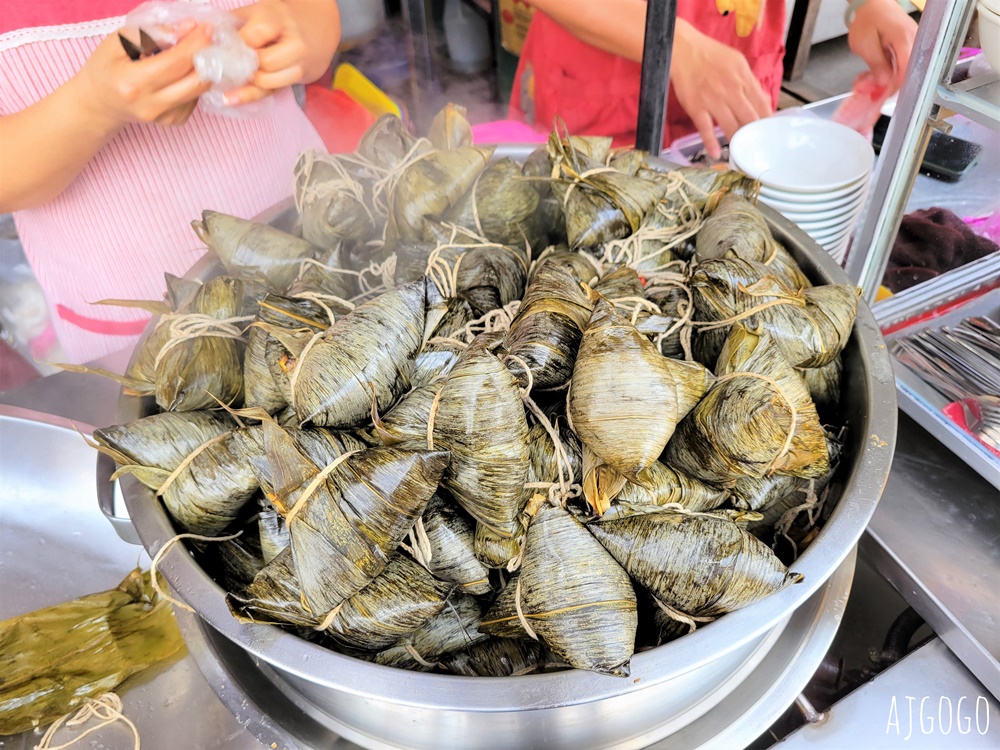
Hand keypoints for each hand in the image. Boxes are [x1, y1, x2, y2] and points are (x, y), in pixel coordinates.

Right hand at [74, 25, 212, 128]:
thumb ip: (152, 34)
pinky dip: (193, 81)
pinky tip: (180, 73)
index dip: (195, 44)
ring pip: (199, 90)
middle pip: (195, 80)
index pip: (175, 63)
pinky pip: (195, 98)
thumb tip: (187, 28)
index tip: (206, 29)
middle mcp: (151, 105)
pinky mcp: (173, 121)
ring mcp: (164, 117)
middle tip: (207, 38)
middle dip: (206, 56)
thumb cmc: (106, 68)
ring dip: (202, 68)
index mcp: (133, 83)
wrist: (100, 103)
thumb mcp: (119, 42)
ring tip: (193, 52)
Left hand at [226, 1, 308, 105]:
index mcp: (279, 18)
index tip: (222, 47)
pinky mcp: (298, 79)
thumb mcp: (258, 10)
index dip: (238, 44)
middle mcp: (294, 42)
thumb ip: (235, 21)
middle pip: (265, 62)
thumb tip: (206, 34)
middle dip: (243, 66)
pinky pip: (272, 92)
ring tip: (230, 78)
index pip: (256, 35)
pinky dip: (249, 96)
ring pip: (269, 82)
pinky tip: (230, 99)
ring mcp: (299, 63)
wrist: (318, 29)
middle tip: (226, 65)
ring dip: (247, 82)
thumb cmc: (280, 19)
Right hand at [671, 19, 771, 159]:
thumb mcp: (737, 62)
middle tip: (756, 145)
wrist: (684, 50)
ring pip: (731, 127)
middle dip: (755, 135)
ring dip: (737, 141)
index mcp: (743, 78)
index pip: (762, 105)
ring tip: (740, 151)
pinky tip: (716, 154)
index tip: (768, 132)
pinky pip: (705, 130)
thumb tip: (761, 100)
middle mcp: (731, 91)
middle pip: (749, 119)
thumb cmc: (711, 55)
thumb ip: (749, 81)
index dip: (767, 121)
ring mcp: (713, 101)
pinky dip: (711, 144)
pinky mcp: (696, 108)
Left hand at [848, 0, 917, 93]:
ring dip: (888, 78)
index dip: (894, 87)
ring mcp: (914, 43)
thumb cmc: (867, 18)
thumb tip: (885, 83)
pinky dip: (890, 70)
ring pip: (905, 70)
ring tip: (870, 78)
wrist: (871, 2)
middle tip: (871, 89)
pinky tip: (876, 71)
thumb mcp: (865, 44)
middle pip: (908, 73)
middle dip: (889, 85)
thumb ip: (877, 64)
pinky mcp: (909, 45)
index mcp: (905, 40)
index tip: (881, 95)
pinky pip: (903, 62)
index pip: (907, 72)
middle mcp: (914, 42)